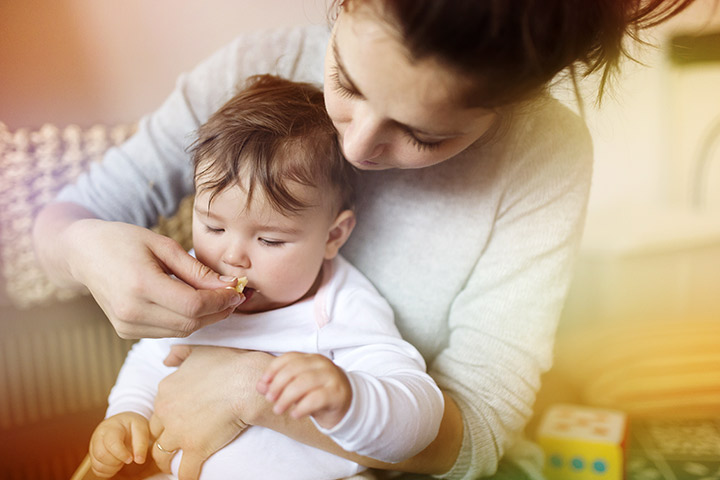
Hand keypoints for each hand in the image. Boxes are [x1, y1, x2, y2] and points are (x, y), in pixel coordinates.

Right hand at [63, 216, 243, 337]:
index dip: (221, 301)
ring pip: (181, 331)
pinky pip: (167, 332)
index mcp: (141, 285)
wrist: (83, 253)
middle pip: (190, 322)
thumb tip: (228, 285)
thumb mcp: (163, 246)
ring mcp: (126, 325)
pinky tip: (194, 306)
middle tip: (234, 296)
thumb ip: (197, 270)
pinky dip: (186, 321)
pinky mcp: (125, 331)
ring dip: (205, 318)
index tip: (237, 290)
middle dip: (218, 311)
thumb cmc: (124, 241)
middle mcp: (132, 311)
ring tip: (219, 300)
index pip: (194, 305)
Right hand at [89, 412, 149, 477]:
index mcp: (111, 428)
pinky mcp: (93, 456)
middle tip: (127, 458)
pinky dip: (108, 471)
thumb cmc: (132, 425)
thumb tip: (139, 461)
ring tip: (122, 460)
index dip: (121, 454)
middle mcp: (98, 437)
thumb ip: (141, 444)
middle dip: (116, 461)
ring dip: (112, 468)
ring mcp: (93, 447)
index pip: (111, 443)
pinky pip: (96, 470)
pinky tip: (116, 464)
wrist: (122, 422)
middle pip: (101, 455)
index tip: (131, 459)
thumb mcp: (141, 428)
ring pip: (97, 464)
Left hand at [149, 346, 273, 479]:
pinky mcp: (195, 449)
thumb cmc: (228, 364)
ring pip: (162, 455)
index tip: (178, 422)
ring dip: (168, 462)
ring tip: (177, 464)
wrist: (246, 382)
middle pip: (155, 433)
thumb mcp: (199, 351)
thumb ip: (179, 354)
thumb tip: (166, 360)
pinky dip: (187, 476)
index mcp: (165, 390)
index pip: (158, 410)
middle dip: (164, 439)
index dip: (167, 418)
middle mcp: (166, 412)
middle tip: (176, 443)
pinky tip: (192, 476)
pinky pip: (185, 472)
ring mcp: (179, 432)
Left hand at [257, 352, 351, 428]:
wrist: (347, 405)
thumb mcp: (297, 388)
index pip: (289, 358)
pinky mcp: (337, 393)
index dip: (272, 370)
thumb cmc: (318, 394)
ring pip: (304, 382)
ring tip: (278, 409)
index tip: (262, 385)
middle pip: (294, 369)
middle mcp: (322, 364)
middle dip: (277, 384)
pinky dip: (302, 407)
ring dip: (286, 397)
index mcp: (311, 358)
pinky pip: (316, 398)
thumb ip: (279, 384)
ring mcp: (331, 377)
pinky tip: (294, 415)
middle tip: (269, 399)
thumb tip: (259, 386)